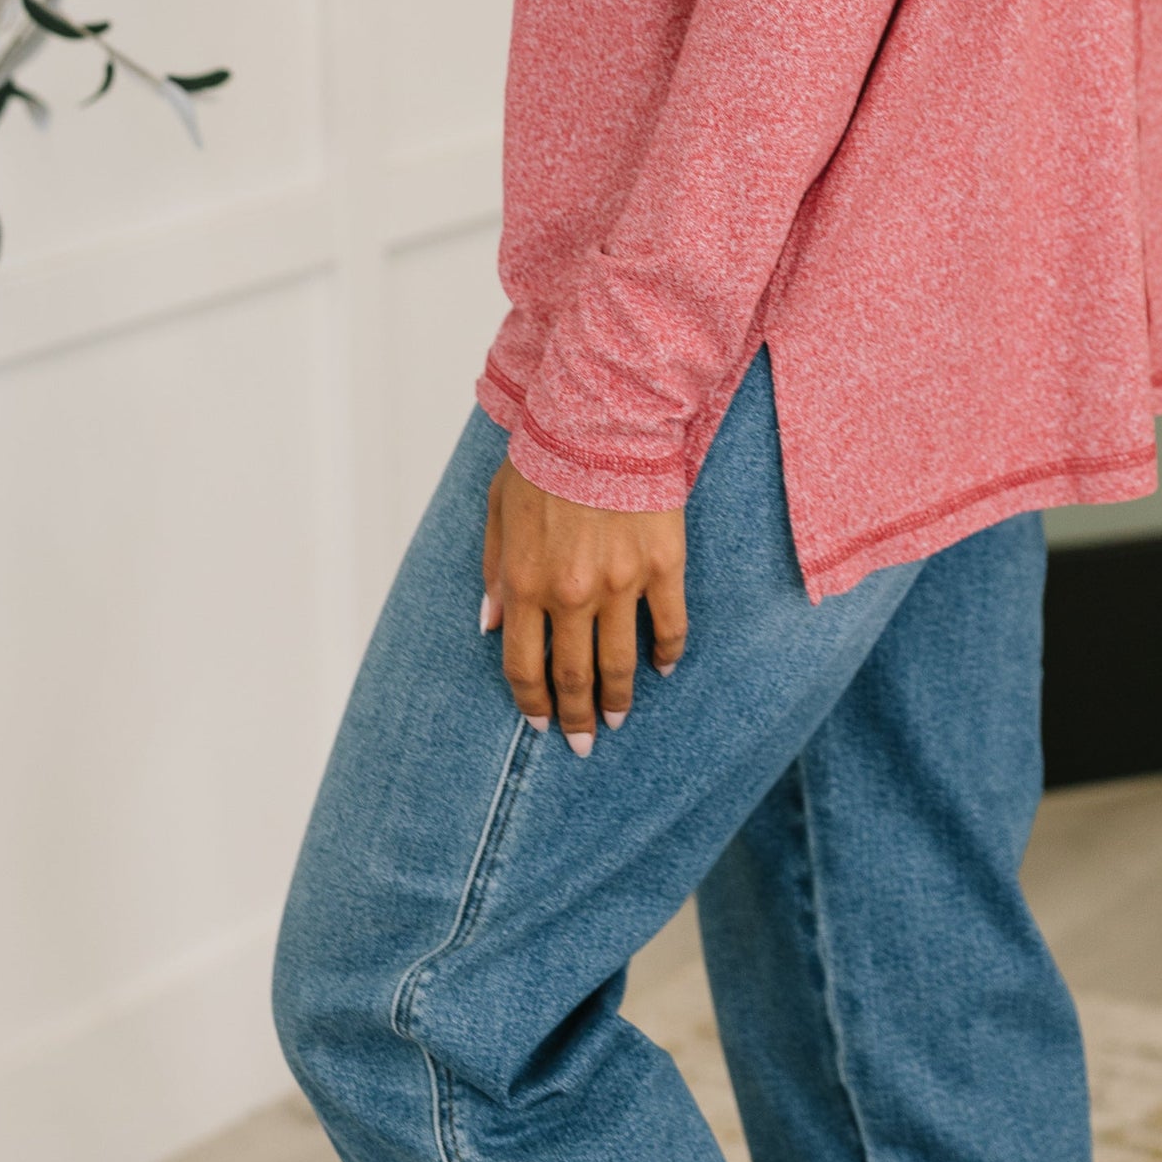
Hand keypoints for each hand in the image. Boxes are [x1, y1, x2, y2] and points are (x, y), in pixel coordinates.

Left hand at [482, 457, 687, 755]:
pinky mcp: (662, 566)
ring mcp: (621, 583)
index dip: (530, 703)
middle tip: (584, 742)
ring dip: (619, 699)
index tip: (539, 724)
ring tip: (618, 720)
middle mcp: (571, 594)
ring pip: (620, 662)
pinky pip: (670, 625)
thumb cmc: (543, 459)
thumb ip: (494, 572)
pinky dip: (667, 654)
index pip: (524, 666)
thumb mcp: (498, 511)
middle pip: (572, 675)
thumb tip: (491, 626)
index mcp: (525, 583)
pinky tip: (663, 668)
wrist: (600, 419)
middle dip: (576, 717)